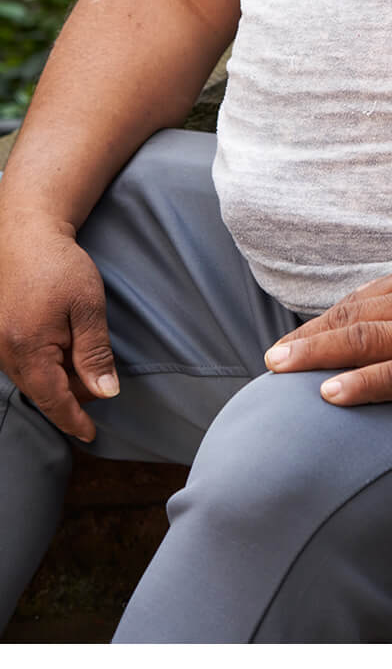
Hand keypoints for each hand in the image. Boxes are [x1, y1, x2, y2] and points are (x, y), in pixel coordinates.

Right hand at [0, 220, 117, 441]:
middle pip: (40, 392)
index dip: (73, 420)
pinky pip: (21, 363)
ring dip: (57, 381)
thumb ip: (95, 354)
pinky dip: (44, 367)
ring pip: (30, 379)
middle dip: (69, 400)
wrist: (24, 232)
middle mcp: (4, 351)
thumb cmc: (58, 264)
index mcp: (27, 348)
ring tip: (84, 367)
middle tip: (97, 392)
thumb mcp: (87, 308)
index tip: (90, 435)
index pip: (53, 400)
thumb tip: (105, 393)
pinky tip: (64, 353)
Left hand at [264, 256, 391, 410]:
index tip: (299, 342)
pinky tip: (332, 393)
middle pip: (351, 318)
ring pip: (362, 339)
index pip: (361, 301)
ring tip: (279, 370)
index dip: (326, 323)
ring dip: (315, 354)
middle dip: (307, 339)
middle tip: (271, 360)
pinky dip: (363, 383)